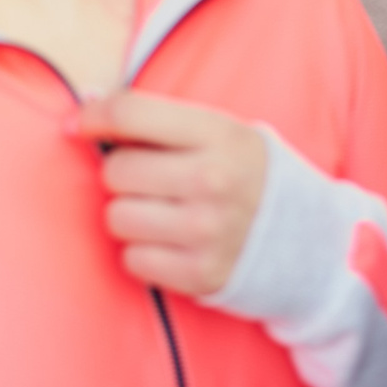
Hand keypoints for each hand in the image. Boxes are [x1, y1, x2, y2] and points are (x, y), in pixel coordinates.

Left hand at [71, 89, 268, 298]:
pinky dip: (141, 251)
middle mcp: (212, 181)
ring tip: (159, 211)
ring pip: (117, 217)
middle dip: (121, 173)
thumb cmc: (247, 176)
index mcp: (219, 134)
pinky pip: (131, 259)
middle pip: (116, 171)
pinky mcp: (200, 275)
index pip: (131, 113)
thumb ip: (161, 121)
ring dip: (127, 213)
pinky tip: (169, 242)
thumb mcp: (222, 131)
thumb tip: (85, 111)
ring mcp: (206, 232)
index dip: (93, 117)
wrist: (307, 239)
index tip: (79, 124)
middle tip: (147, 178)